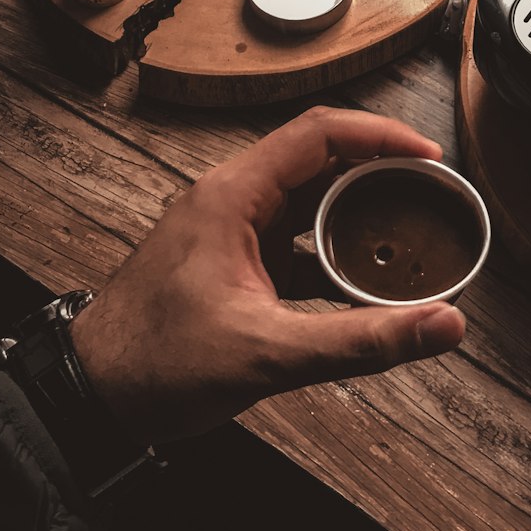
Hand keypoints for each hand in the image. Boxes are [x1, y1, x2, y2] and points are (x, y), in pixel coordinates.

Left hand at [70, 106, 466, 444]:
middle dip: (379, 171)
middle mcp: (231, 200)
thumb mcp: (268, 354)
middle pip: (320, 160)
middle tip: (430, 191)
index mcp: (232, 196)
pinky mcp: (232, 262)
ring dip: (357, 213)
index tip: (428, 155)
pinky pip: (295, 240)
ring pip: (309, 200)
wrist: (90, 397)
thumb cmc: (154, 365)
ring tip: (407, 229)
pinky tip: (362, 283)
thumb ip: (361, 340)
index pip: (319, 134)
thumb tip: (440, 325)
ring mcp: (230, 230)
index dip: (381, 136)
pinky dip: (332, 252)